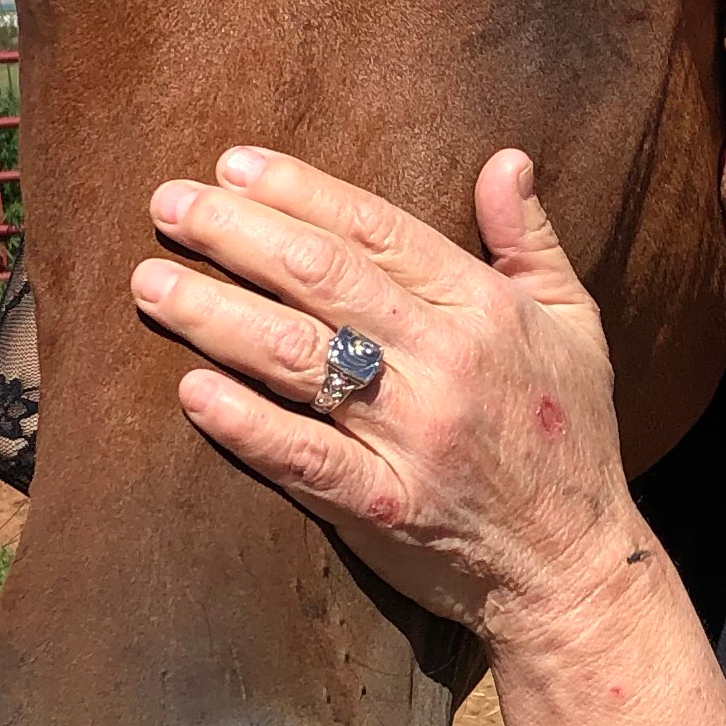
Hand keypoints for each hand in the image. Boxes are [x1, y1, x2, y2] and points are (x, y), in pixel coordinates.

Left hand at [130, 147, 644, 642]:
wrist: (575, 567)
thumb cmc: (570, 438)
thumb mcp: (575, 325)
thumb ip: (530, 242)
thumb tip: (507, 159)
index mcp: (486, 310)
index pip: (377, 231)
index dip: (299, 191)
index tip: (232, 166)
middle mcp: (447, 363)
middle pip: (323, 278)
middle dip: (236, 233)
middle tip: (168, 203)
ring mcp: (413, 436)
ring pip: (298, 357)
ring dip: (215, 313)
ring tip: (150, 282)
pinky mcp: (385, 505)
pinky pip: (304, 456)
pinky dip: (244, 421)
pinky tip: (190, 390)